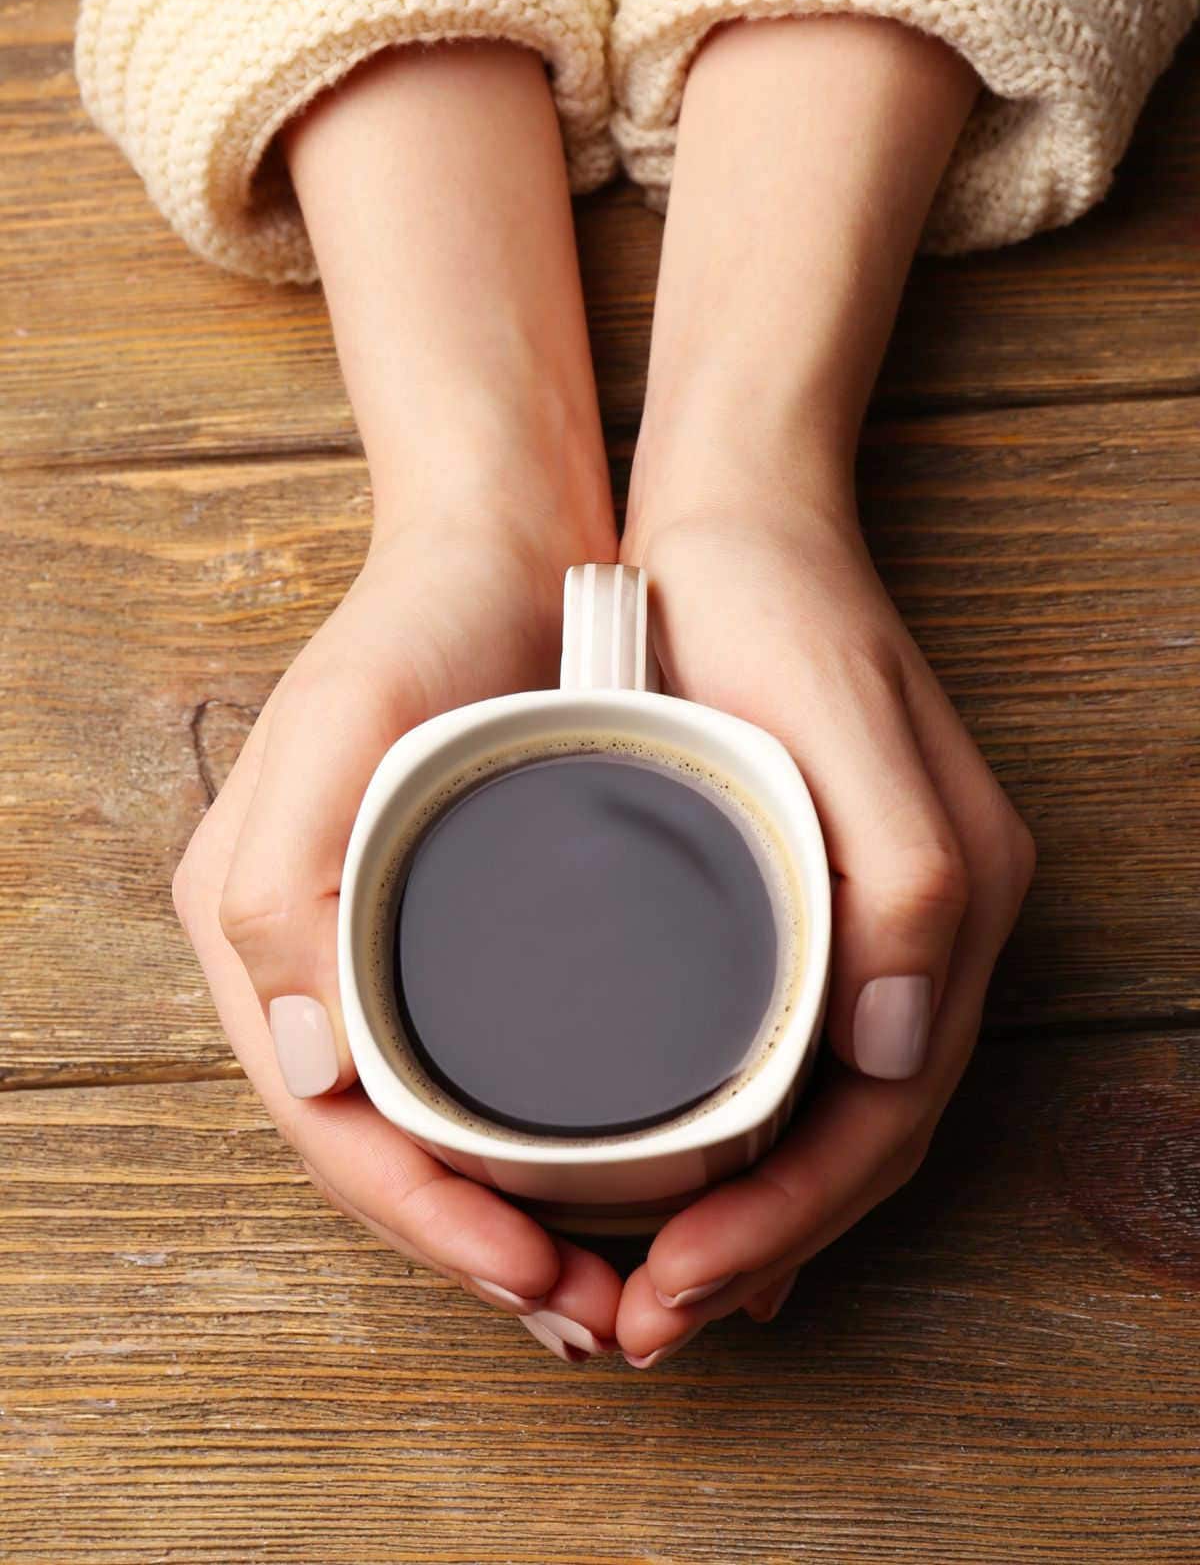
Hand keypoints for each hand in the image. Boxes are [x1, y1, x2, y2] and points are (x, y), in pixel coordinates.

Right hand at [174, 38, 623, 1360]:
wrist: (500, 544)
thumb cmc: (420, 624)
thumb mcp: (344, 721)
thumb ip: (288, 883)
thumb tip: (307, 1067)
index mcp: (258, 929)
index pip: (330, 1119)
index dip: (421, 1215)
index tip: (530, 1275)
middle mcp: (313, 958)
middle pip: (383, 1147)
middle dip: (474, 1250)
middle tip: (588, 1319)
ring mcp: (388, 947)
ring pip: (438, 1128)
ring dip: (512, 1222)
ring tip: (606, 1289)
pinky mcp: (462, 929)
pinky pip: (486, 1071)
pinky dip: (541, 1147)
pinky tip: (610, 1185)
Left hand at [612, 504, 1034, 1364]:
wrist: (735, 517)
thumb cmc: (774, 608)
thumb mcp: (843, 720)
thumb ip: (906, 884)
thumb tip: (897, 1059)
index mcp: (951, 901)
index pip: (884, 1117)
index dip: (789, 1221)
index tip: (673, 1286)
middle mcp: (926, 929)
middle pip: (860, 1141)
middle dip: (760, 1250)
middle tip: (637, 1325)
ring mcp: (873, 920)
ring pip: (826, 1118)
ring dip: (749, 1220)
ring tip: (646, 1292)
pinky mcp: (811, 901)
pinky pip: (792, 1061)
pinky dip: (743, 1148)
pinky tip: (679, 1189)